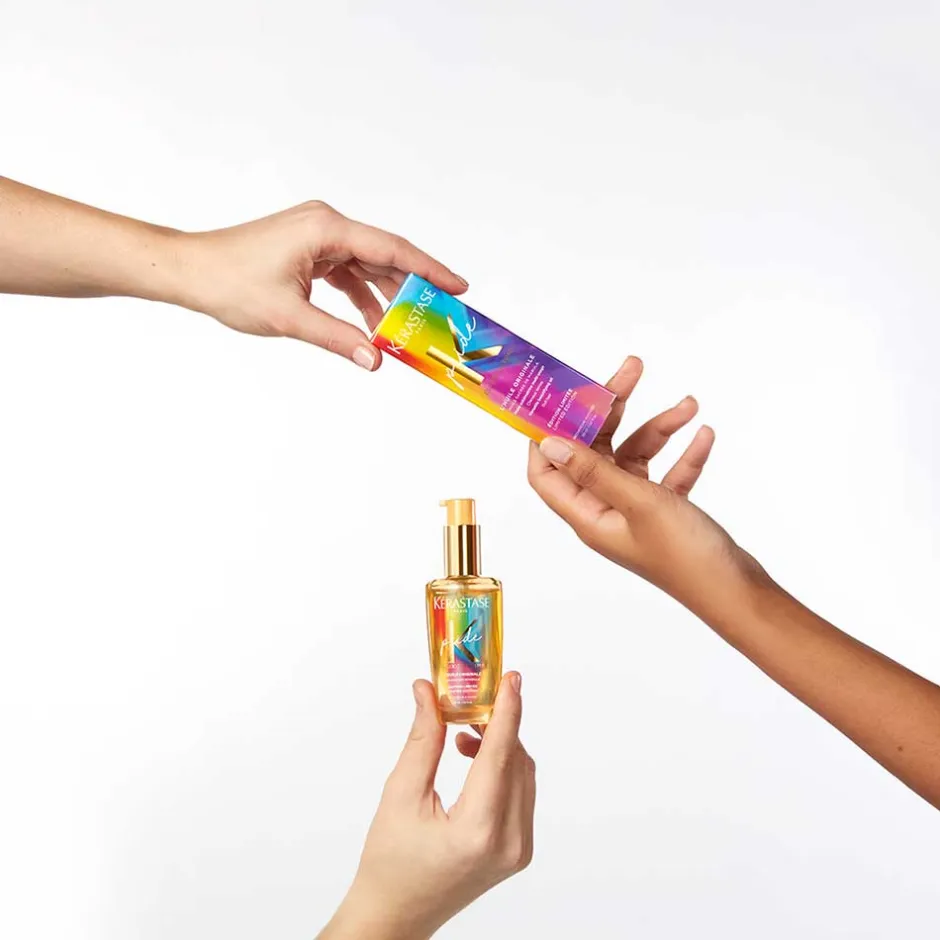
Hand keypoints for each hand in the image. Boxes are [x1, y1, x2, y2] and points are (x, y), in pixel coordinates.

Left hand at [170, 200, 466, 369]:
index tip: (458, 286)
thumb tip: (375, 360)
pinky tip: (374, 323)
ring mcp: (317, 236)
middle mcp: (326, 225)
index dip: (429, 269)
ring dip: (387, 295)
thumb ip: (338, 338)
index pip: (391, 249)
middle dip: (414, 286)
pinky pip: (348, 272)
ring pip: (367, 266)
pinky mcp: (309, 250)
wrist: (189, 271)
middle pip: (385, 256)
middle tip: (444, 312)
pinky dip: (362, 296)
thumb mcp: (290, 317)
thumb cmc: (229, 282)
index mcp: (326, 229)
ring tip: (411, 325)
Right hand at [320, 674, 533, 939]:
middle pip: (516, 761)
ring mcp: (518, 851)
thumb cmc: (389, 862)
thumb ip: (423, 739)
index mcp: (477, 829)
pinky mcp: (517, 852)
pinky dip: (503, 769)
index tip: (511, 678)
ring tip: (463, 734)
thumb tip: (428, 691)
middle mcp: (508, 842)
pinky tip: (474, 760)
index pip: (501, 753)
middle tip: (471, 698)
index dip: (507, 709)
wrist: (395, 914)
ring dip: (500, 746)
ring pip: (522, 775)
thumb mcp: (400, 794)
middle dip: (498, 724)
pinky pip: (520, 794)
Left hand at [527, 356, 764, 616]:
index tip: (556, 397)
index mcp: (588, 515)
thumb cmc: (685, 558)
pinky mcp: (666, 512)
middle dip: (612, 410)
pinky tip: (703, 434)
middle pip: (595, 451)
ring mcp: (636, 511)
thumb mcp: (638, 503)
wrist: (737, 592)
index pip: (547, 472)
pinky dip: (683, 454)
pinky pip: (668, 473)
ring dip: (660, 429)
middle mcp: (606, 511)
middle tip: (631, 371)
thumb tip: (549, 442)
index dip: (545, 434)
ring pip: (636, 457)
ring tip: (688, 404)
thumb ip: (594, 470)